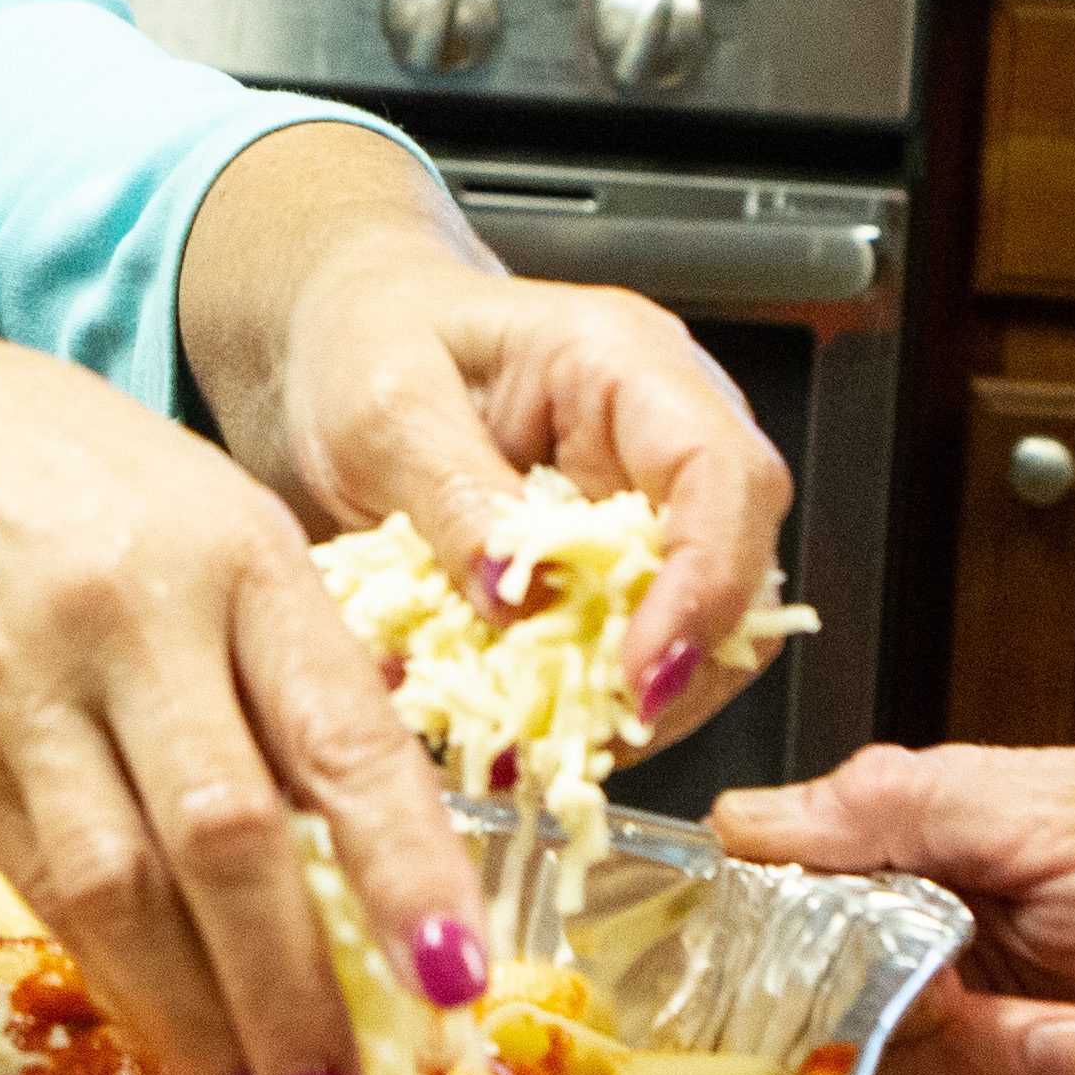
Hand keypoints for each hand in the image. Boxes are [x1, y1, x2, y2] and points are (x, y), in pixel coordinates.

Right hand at [0, 297, 488, 1074]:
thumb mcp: (201, 507)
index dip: (404, 867)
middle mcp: (132, 625)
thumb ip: (281, 645)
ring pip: (123, 890)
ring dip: (203, 1028)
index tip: (457, 980)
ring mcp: (27, 694)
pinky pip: (45, 890)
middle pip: (228, 838)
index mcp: (232, 555)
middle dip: (296, 996)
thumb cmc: (49, 466)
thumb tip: (371, 806)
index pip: (339, 733)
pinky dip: (120, 984)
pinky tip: (173, 1049)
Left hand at [187, 127, 794, 751]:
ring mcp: (644, 507)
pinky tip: (518, 718)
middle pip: (739, 569)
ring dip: (627, 698)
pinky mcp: (609, 570)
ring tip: (532, 734)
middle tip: (579, 730)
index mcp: (625, 362)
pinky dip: (584, 701)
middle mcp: (660, 435)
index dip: (704, 584)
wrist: (335, 343)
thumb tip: (519, 602)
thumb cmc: (363, 340)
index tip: (641, 669)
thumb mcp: (383, 407)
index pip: (723, 475)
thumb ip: (453, 496)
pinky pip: (632, 653)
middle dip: (675, 666)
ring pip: (701, 632)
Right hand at [708, 744, 1074, 1074]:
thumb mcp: (1066, 813)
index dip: (775, 926)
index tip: (821, 947)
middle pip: (814, 1001)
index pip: (778, 885)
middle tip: (1005, 998)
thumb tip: (747, 816)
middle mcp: (922, 951)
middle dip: (924, 1012)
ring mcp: (957, 1047)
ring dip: (1001, 1070)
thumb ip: (903, 807)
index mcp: (923, 853)